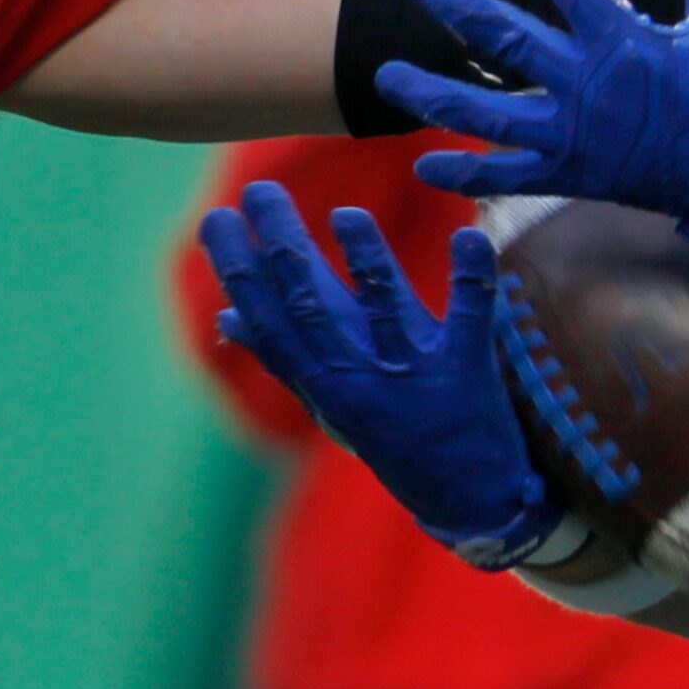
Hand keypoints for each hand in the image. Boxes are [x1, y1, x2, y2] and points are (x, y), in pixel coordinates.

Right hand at [198, 182, 556, 565]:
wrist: (472, 500)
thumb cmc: (394, 440)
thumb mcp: (332, 405)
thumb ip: (285, 358)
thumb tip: (228, 318)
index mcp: (324, 384)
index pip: (268, 322)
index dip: (237, 270)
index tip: (216, 218)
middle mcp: (361, 377)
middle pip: (312, 305)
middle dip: (282, 245)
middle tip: (260, 189)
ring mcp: (415, 373)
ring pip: (386, 308)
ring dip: (367, 260)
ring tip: (347, 215)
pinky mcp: (469, 370)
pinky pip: (471, 316)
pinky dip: (473, 275)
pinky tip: (468, 233)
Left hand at [376, 0, 688, 248]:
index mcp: (624, 41)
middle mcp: (588, 87)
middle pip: (503, 38)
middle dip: (454, 3)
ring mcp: (575, 137)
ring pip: (486, 113)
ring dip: (433, 93)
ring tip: (385, 74)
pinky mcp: (575, 177)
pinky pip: (508, 177)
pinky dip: (466, 173)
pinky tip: (426, 162)